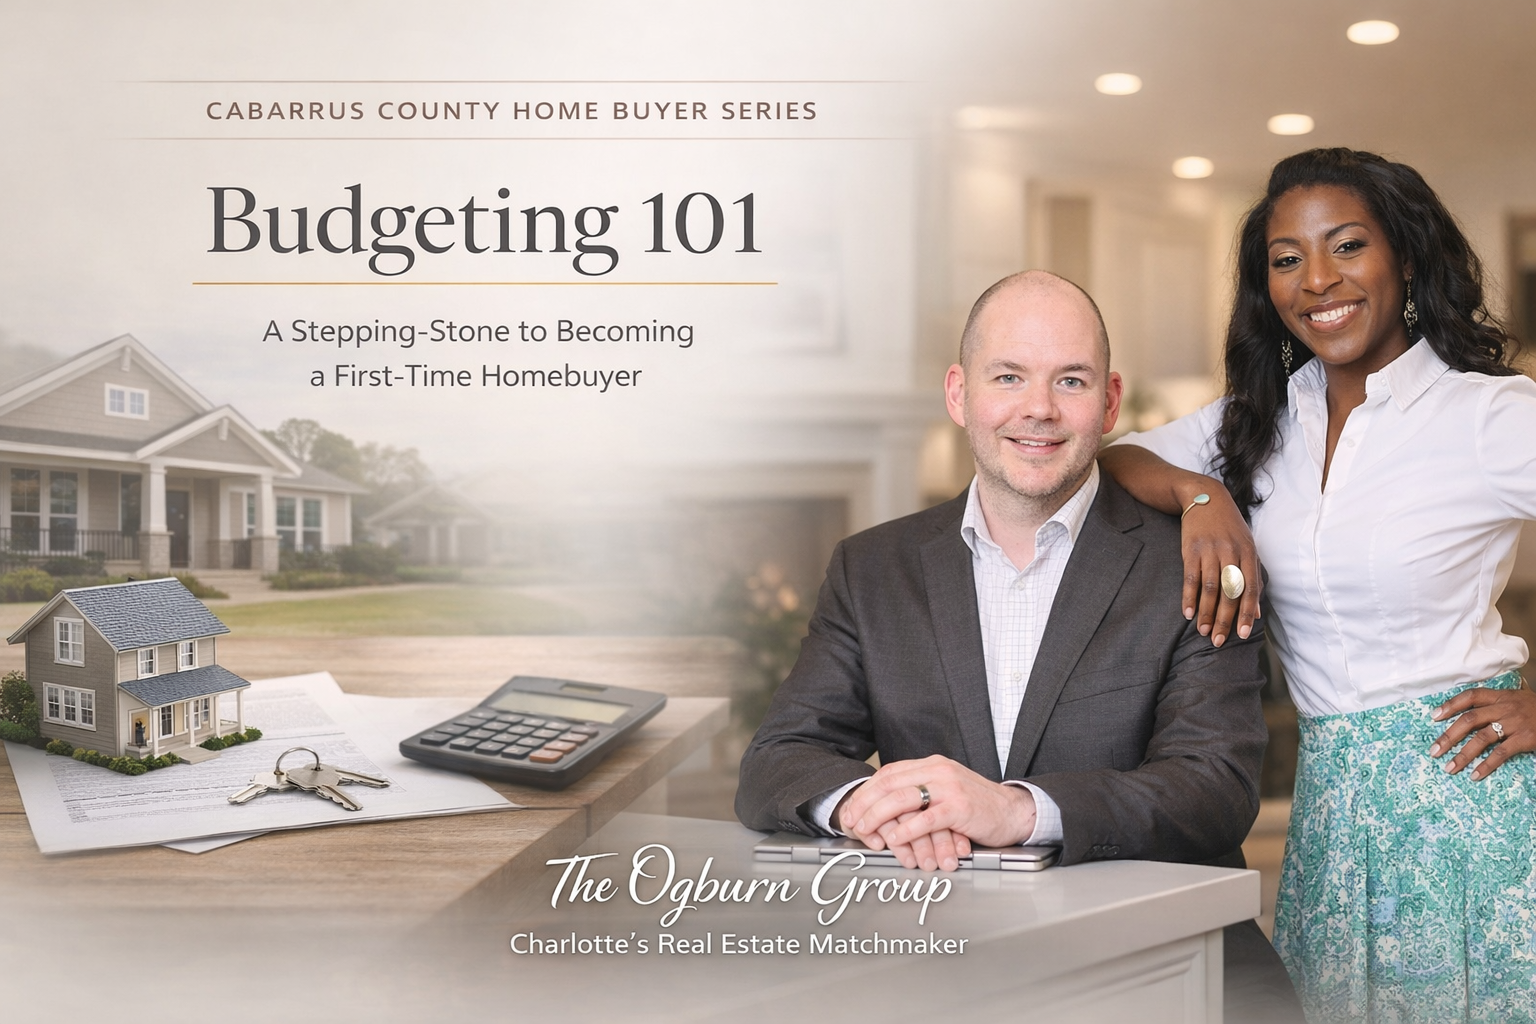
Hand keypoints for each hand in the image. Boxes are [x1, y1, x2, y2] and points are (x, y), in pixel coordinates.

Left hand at [836, 755, 1034, 867]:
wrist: (1015, 811)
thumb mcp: (946, 790)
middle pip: (891, 783)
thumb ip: (921, 791)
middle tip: (852, 820)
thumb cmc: (979, 806)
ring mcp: (950, 787)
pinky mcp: (960, 807)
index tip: (853, 808)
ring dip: (879, 815)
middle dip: (866, 803)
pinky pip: (927, 818)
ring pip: (903, 798)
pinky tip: (895, 839)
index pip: (890, 773)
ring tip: (866, 830)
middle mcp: (939, 771)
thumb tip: (886, 806)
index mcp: (933, 765)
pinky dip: (907, 829)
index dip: (867, 791)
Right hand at [1178, 482, 1260, 647]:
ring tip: (1203, 631)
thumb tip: (1256, 612)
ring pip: (1209, 588)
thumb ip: (1252, 578)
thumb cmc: (1229, 528)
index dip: (1246, 613)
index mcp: (1248, 553)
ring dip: (1206, 613)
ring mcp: (1210, 550)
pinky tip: (1187, 613)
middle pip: (1229, 592)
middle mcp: (1231, 552)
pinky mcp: (1191, 549)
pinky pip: (1190, 578)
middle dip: (1225, 619)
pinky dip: (1188, 597)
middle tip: (1219, 641)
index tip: (1242, 634)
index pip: (1250, 589)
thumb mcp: (1246, 548)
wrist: (1206, 498)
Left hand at [1431, 684, 1535, 779]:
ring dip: (1463, 754)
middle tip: (1434, 751)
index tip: (1433, 716)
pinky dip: (1486, 765)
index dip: (1450, 705)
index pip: (1470, 696)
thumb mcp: (1518, 699)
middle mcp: (1505, 707)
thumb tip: (1470, 708)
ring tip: (1450, 768)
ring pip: (1482, 737)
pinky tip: (1475, 775)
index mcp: (1501, 696)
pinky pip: (1501, 753)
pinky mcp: (1525, 738)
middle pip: (1469, 719)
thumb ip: (1496, 702)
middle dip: (1449, 736)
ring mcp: (1515, 723)